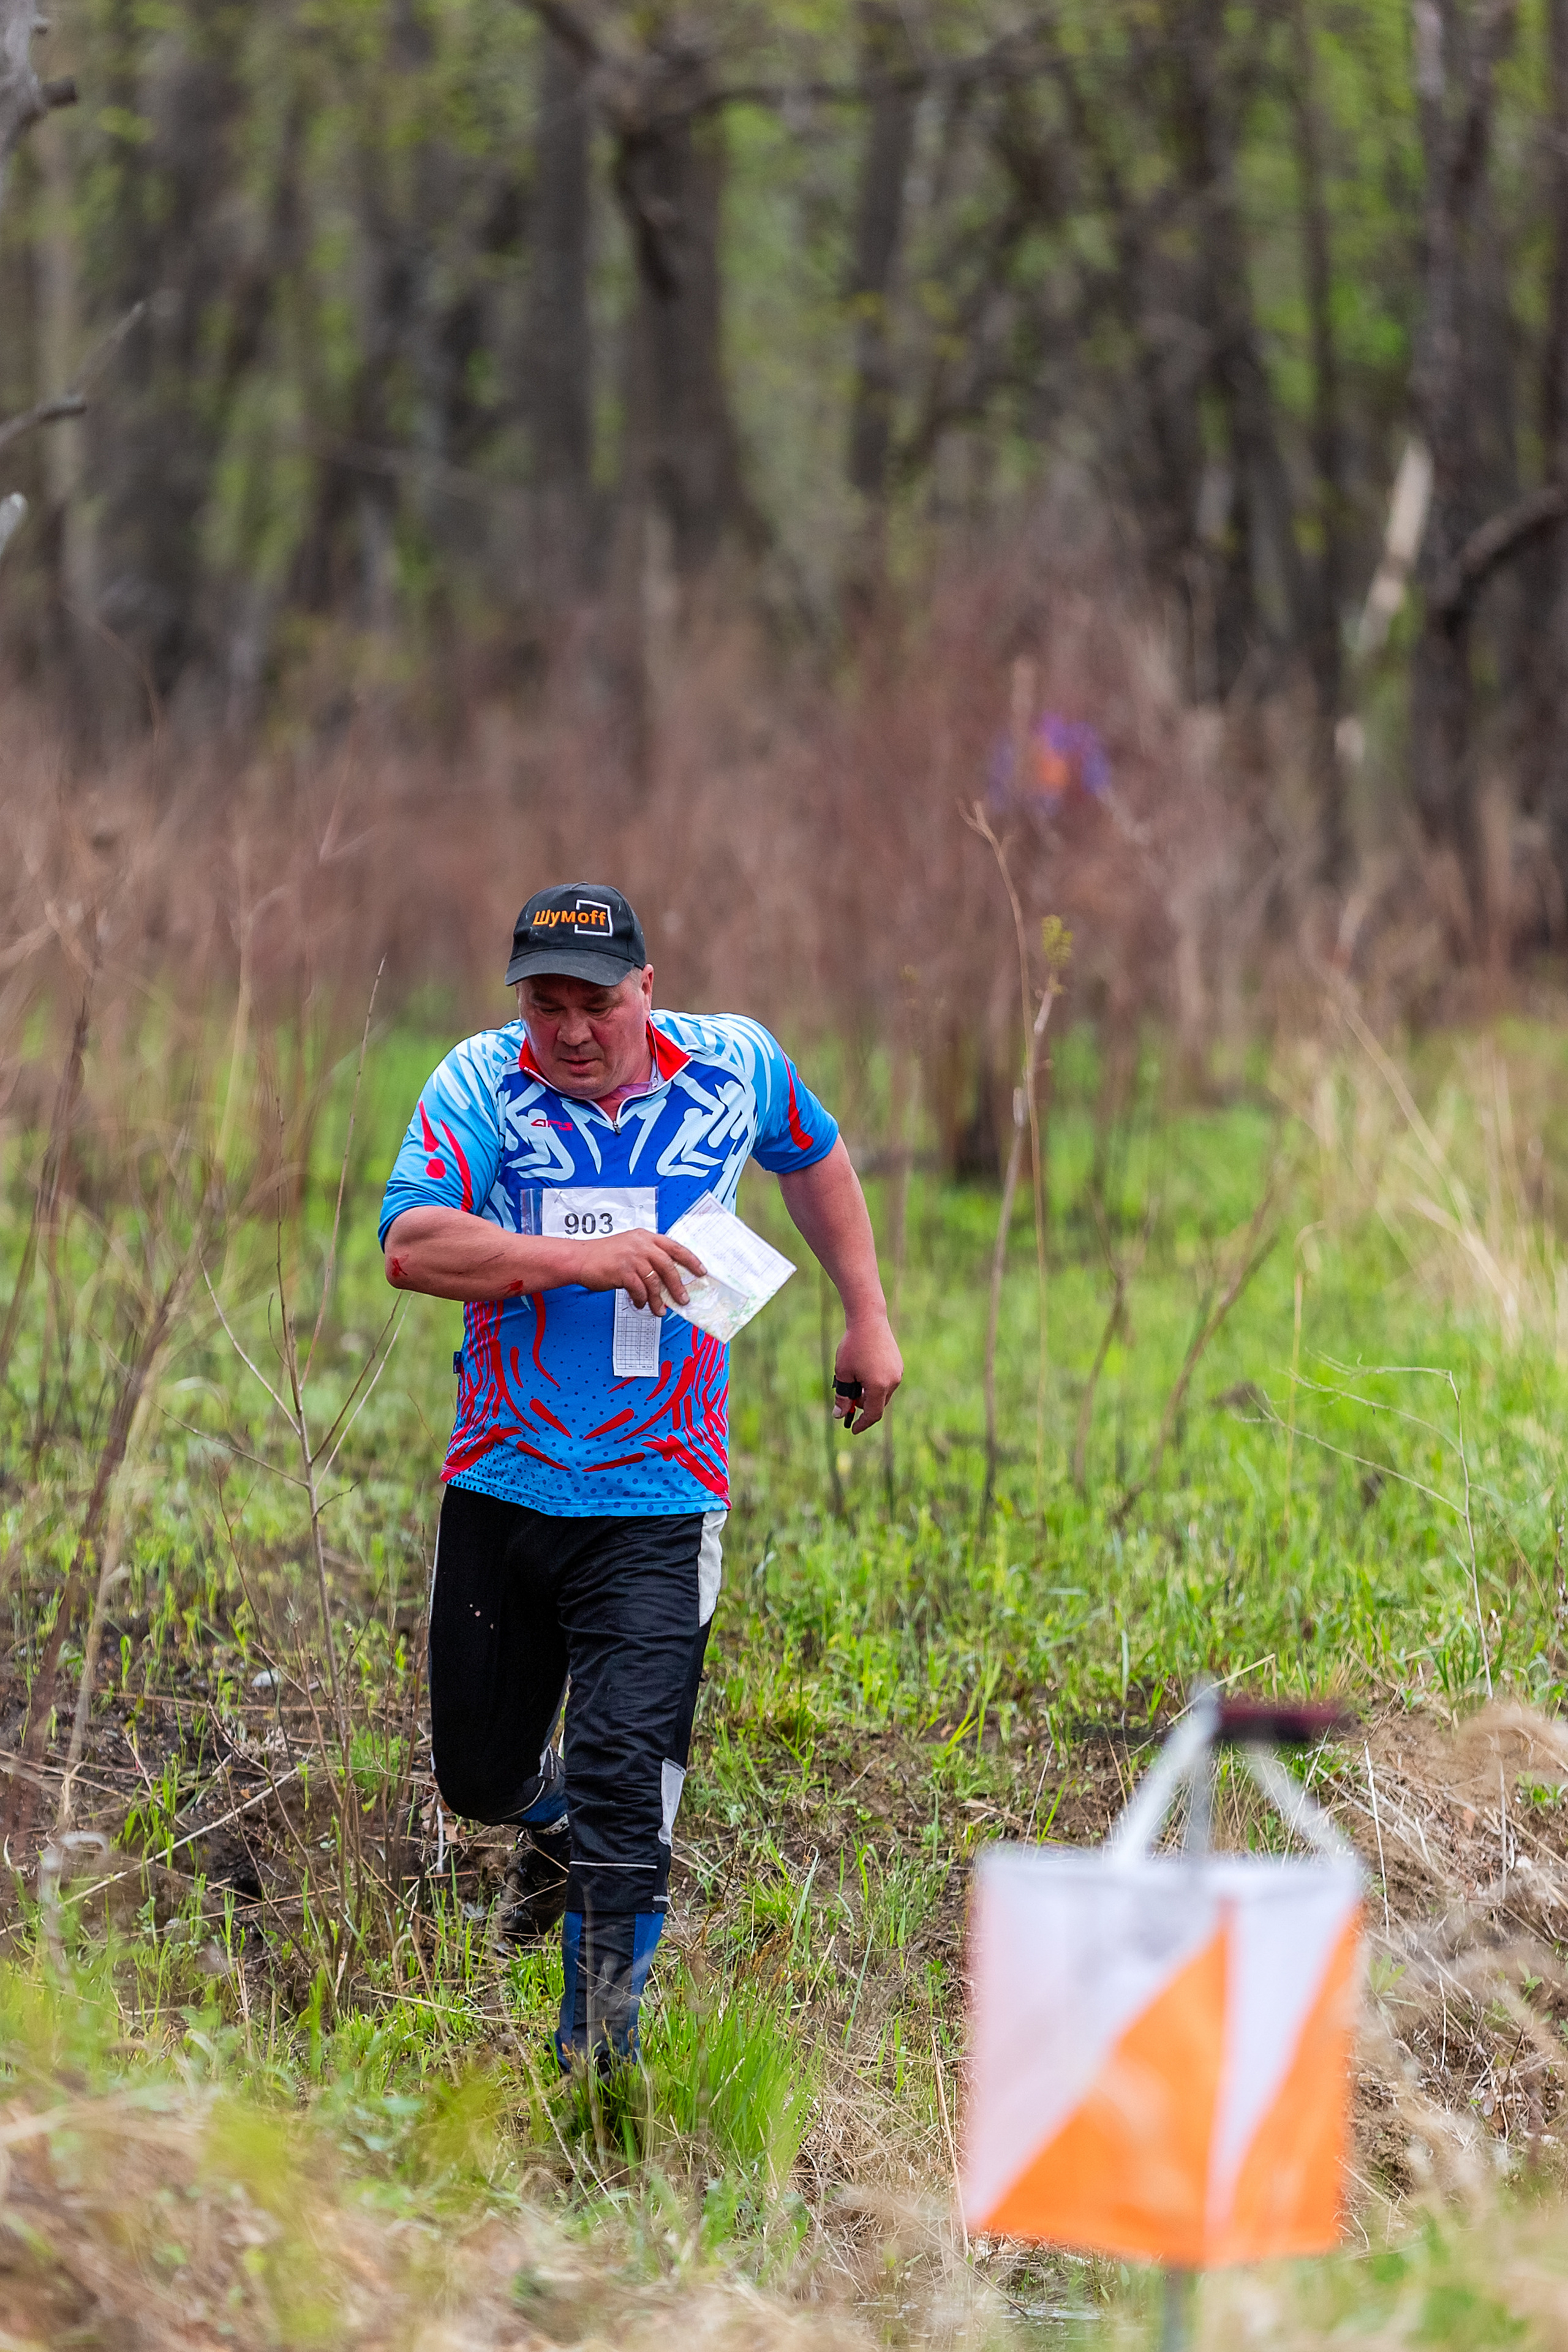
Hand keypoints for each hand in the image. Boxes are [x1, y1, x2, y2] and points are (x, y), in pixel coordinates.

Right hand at [572, 1225, 705, 1313]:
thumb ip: (649, 1257)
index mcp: (646, 1237)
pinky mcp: (622, 1271)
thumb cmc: (605, 1255)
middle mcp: (641, 1245)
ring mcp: (632, 1257)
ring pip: (654, 1282)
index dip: (691, 1260)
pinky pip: (639, 1290)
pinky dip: (641, 1300)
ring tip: (660, 1310)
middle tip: (683, 1299)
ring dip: (659, 1299)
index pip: (675, 1247)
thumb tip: (669, 1279)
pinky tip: (639, 1304)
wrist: (580, 1258)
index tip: (701, 1271)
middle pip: (668, 1266)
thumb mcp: (630, 1247)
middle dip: (678, 1286)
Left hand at [832, 1315, 902, 1432]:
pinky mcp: (898, 1364)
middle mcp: (892, 1382)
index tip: (852, 1429)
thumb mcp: (843, 1373)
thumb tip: (839, 1415)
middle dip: (863, 1406)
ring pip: (883, 1393)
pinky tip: (864, 1370)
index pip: (873, 1415)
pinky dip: (876, 1384)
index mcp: (879, 1386)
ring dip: (869, 1394)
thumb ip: (842, 1396)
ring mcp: (897, 1373)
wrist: (869, 1320)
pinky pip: (887, 1382)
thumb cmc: (853, 1346)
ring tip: (854, 1379)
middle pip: (878, 1405)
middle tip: (847, 1399)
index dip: (862, 1424)